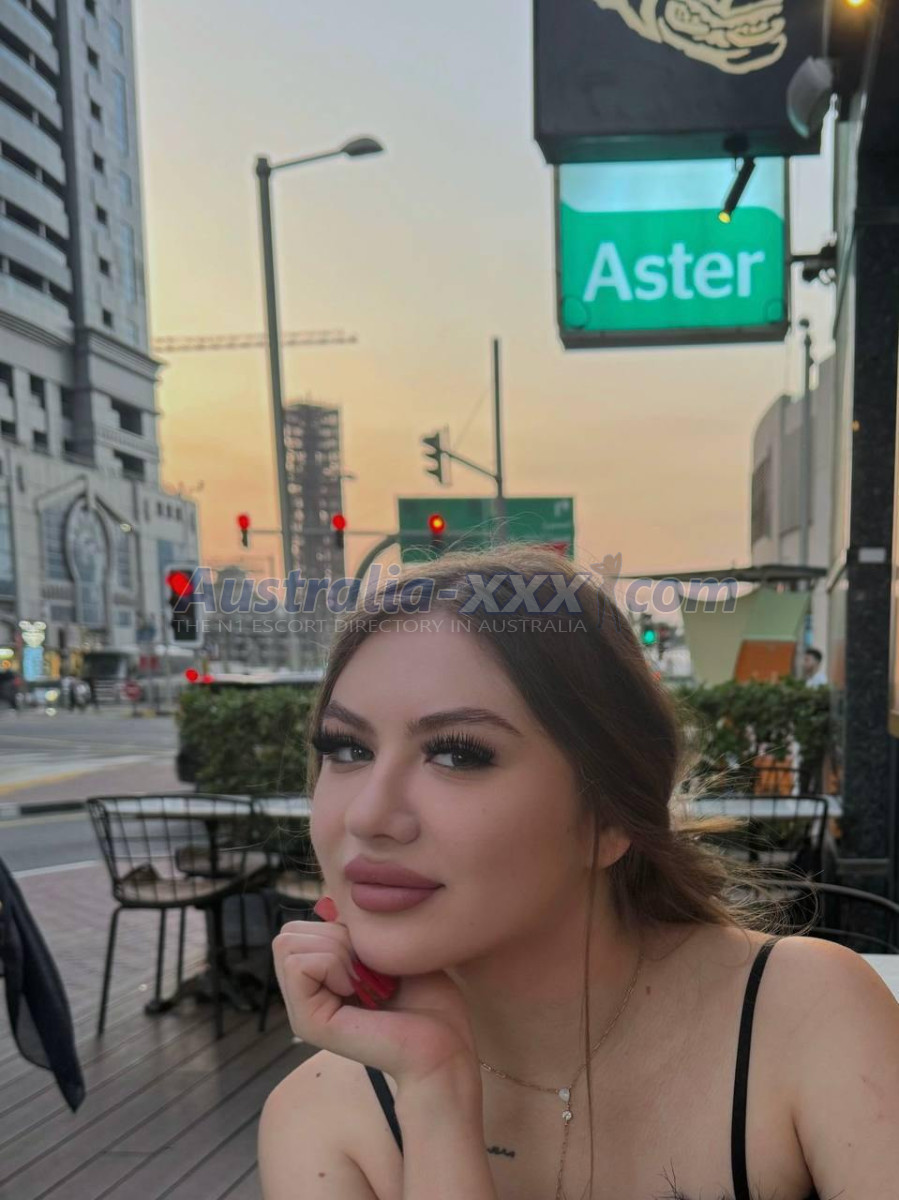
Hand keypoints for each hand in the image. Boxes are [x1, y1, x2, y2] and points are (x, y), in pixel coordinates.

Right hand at [272, 895, 479, 1087]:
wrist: (444, 1044)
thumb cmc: (429, 998)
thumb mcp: (384, 947)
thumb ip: (351, 929)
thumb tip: (325, 904)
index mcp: (320, 980)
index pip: (298, 928)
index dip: (338, 928)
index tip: (373, 956)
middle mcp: (305, 997)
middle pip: (288, 933)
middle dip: (334, 936)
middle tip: (368, 969)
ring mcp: (302, 1012)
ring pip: (288, 944)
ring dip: (336, 950)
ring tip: (365, 981)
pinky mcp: (307, 1023)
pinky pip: (298, 964)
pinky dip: (333, 964)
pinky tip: (359, 989)